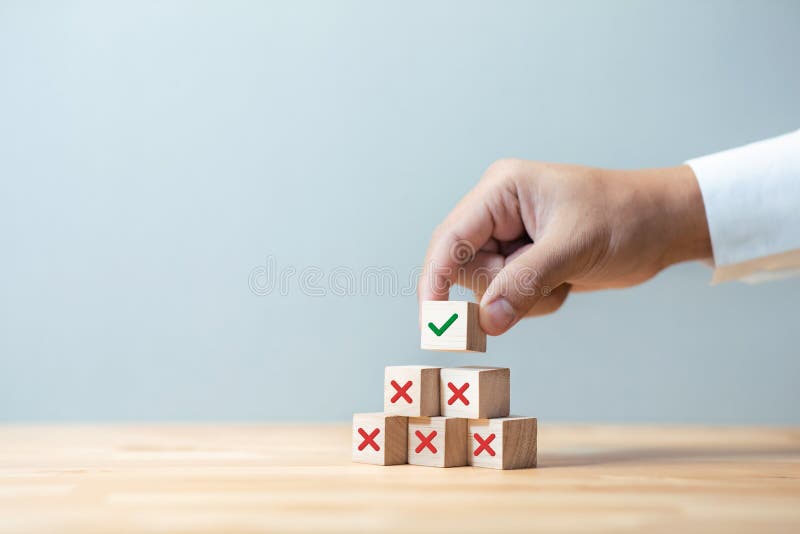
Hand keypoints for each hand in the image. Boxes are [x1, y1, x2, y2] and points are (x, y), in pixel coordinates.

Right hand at [418, 159, 711, 334]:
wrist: (664, 226)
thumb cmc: (626, 218)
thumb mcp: (574, 248)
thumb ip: (525, 282)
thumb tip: (486, 321)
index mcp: (501, 190)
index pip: (451, 238)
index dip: (436, 280)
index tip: (433, 322)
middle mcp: (497, 211)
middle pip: (465, 268)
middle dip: (499, 290)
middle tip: (544, 287)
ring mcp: (509, 236)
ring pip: (486, 288)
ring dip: (522, 298)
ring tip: (563, 280)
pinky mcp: (523, 259)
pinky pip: (508, 295)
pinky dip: (534, 301)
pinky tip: (565, 283)